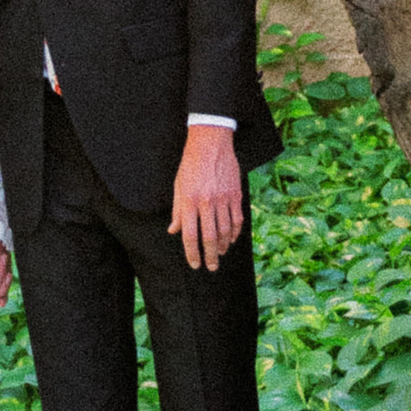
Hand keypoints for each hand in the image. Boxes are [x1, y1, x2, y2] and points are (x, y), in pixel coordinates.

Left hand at [171, 123, 244, 273]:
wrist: (210, 142)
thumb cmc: (190, 164)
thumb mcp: (178, 186)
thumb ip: (177, 210)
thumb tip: (173, 231)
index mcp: (189, 201)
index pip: (189, 235)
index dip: (192, 253)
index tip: (195, 264)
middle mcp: (206, 202)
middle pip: (210, 237)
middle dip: (210, 256)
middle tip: (211, 267)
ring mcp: (223, 198)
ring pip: (226, 231)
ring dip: (223, 246)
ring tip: (220, 254)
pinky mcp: (236, 194)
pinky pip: (237, 220)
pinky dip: (235, 233)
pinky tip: (231, 239)